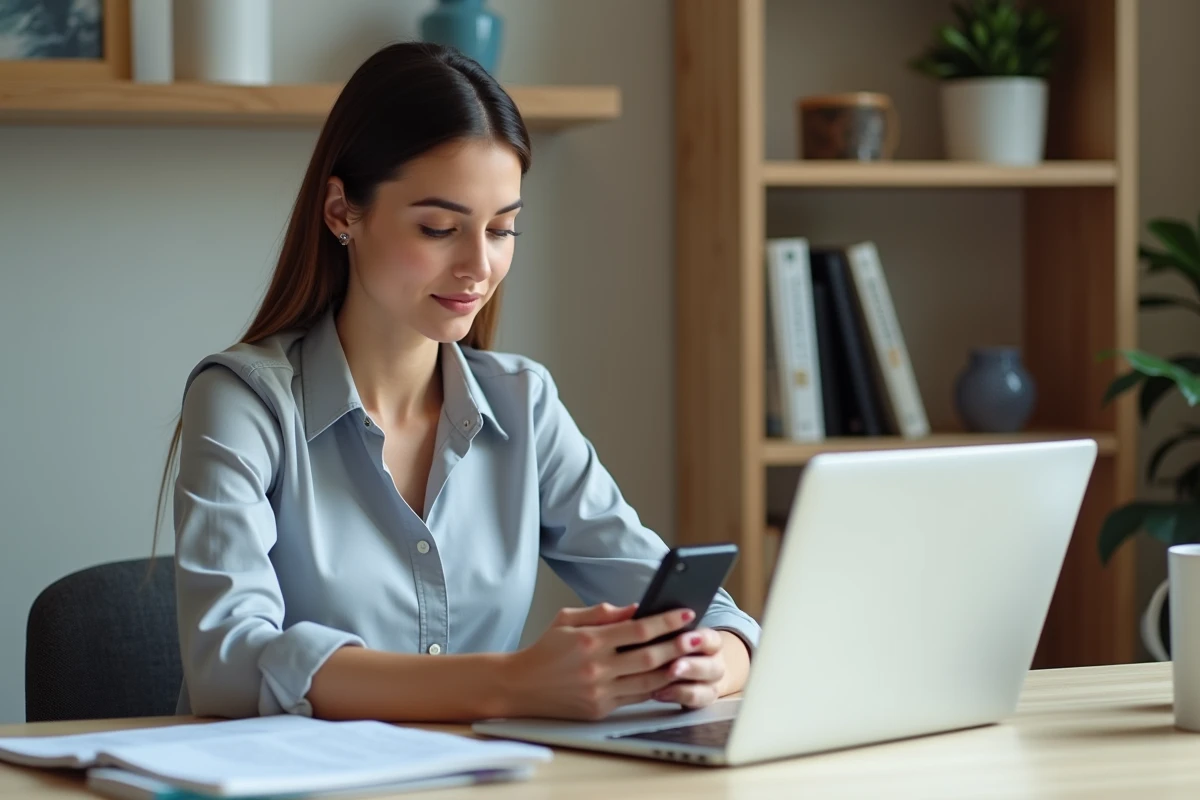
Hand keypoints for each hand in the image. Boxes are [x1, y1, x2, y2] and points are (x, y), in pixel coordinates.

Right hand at [500, 602, 710, 720]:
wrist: (519, 686)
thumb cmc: (544, 649)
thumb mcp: (567, 619)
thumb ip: (602, 613)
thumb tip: (636, 609)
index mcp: (589, 642)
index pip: (637, 630)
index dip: (665, 621)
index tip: (685, 613)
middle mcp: (596, 669)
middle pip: (649, 657)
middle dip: (678, 646)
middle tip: (698, 637)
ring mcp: (599, 693)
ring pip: (648, 682)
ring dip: (673, 669)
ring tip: (690, 658)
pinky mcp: (600, 710)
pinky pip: (635, 698)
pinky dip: (655, 687)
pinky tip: (668, 676)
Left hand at [650, 629, 749, 709]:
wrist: (692, 668)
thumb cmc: (674, 643)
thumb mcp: (670, 628)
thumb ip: (658, 623)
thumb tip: (636, 612)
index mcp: (710, 642)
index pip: (711, 639)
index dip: (699, 639)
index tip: (681, 638)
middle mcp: (715, 663)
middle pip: (712, 667)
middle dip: (691, 666)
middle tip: (673, 666)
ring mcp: (710, 684)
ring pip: (706, 688)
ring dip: (684, 685)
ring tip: (664, 683)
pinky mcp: (702, 699)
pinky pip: (694, 703)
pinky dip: (677, 697)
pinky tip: (658, 693)